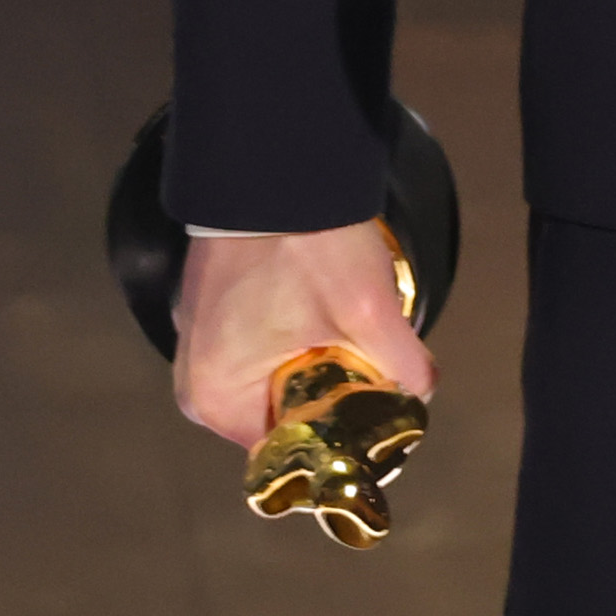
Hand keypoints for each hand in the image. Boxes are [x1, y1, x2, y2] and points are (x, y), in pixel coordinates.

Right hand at [168, 222, 430, 444]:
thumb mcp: (370, 312)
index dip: (339, 439)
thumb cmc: (308, 244)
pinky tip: (329, 309)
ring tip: (356, 332)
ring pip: (276, 378)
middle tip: (375, 368)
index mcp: (213, 400)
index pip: (289, 452)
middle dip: (333, 397)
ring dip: (319, 363)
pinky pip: (263, 346)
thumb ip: (403, 369)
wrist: (276, 163)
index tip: (379, 414)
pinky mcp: (213, 309)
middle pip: (282, 416)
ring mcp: (200, 341)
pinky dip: (299, 336)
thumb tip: (420, 396)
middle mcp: (195, 382)